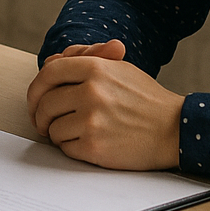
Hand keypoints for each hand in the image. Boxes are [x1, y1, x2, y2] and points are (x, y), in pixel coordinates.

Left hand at [25, 39, 184, 170]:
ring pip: (52, 129)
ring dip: (58, 133)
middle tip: (46, 122)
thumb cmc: (145, 99)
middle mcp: (91, 92)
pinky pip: (65, 148)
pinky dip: (72, 148)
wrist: (173, 130)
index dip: (36, 88)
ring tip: (77, 131)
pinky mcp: (94, 147)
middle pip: (45, 104)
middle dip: (42, 116)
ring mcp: (92, 121)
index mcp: (96, 68)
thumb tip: (51, 62)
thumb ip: (85, 63)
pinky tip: (90, 142)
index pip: (48, 73)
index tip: (35, 100)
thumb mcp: (119, 69)